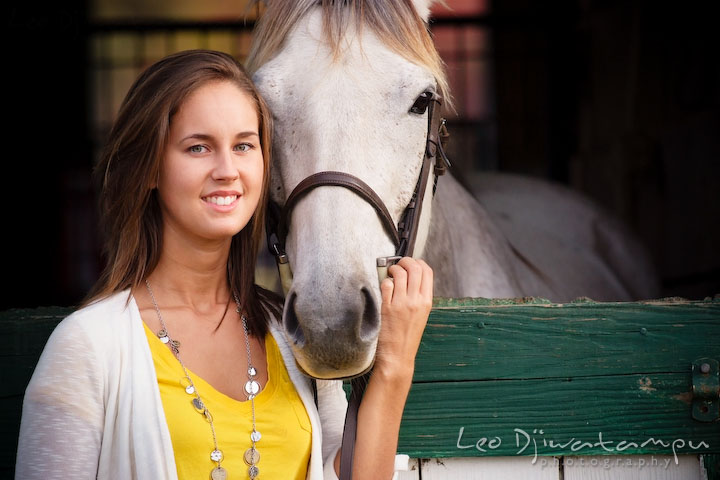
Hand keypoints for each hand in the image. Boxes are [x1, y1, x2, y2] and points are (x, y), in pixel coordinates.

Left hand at [375, 257, 432, 379]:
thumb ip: (417, 296)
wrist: (399, 355)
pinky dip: (385, 282)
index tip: (411, 263)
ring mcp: (402, 304)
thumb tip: (409, 276)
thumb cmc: (408, 335)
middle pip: (414, 267)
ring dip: (393, 269)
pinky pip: (387, 285)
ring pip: (399, 273)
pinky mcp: (388, 308)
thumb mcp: (421, 314)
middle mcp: (416, 301)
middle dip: (405, 261)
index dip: (418, 262)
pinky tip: (385, 287)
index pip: (427, 271)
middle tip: (399, 264)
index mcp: (427, 302)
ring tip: (390, 275)